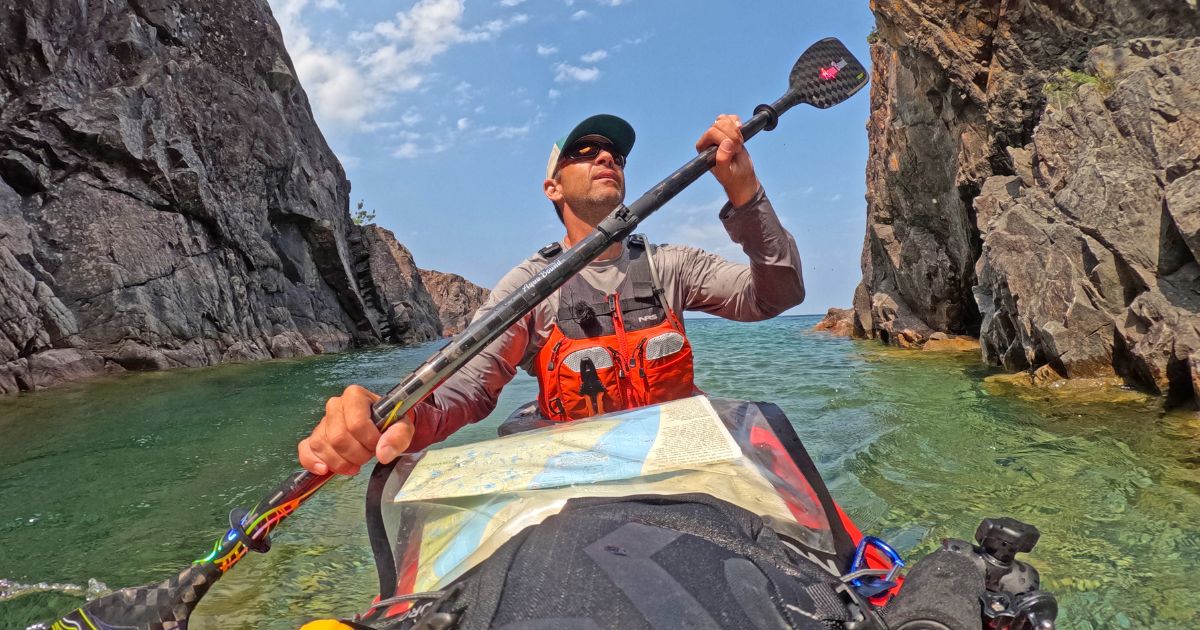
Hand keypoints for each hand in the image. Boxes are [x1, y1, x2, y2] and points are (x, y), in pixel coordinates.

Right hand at [298, 384, 414, 475]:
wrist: (380, 425)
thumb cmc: (389, 423)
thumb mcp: (402, 426)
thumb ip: (398, 436)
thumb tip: (382, 453)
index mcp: (355, 396)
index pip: (356, 423)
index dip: (369, 441)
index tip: (378, 445)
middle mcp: (335, 405)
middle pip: (338, 437)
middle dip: (356, 454)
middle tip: (368, 456)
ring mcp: (323, 421)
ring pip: (322, 445)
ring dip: (340, 462)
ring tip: (355, 465)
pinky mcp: (314, 437)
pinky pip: (306, 449)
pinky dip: (312, 461)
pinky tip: (324, 470)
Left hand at [696, 114, 759, 206]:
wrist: (742, 176)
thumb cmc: (732, 177)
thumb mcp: (726, 173)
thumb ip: (722, 160)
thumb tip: (726, 143)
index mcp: (703, 148)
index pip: (712, 132)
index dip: (725, 138)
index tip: (733, 150)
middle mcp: (708, 139)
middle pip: (719, 124)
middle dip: (732, 136)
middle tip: (737, 149)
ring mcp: (718, 133)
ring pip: (724, 119)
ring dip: (736, 131)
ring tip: (738, 144)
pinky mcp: (727, 130)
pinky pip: (730, 118)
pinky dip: (737, 122)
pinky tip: (740, 130)